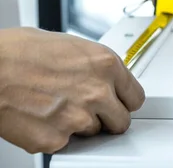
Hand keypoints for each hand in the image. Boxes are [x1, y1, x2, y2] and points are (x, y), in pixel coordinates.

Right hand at [0, 28, 144, 153]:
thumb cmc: (18, 52)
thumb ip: (94, 65)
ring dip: (80, 125)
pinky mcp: (56, 139)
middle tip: (88, 110)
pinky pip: (66, 144)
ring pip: (94, 133)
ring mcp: (78, 117)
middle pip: (121, 121)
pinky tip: (40, 118)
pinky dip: (54, 136)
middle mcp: (98, 91)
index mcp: (106, 64)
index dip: (124, 101)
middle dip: (107, 118)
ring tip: (56, 108)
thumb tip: (102, 76)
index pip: (136, 97)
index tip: (118, 103)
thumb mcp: (71, 46)